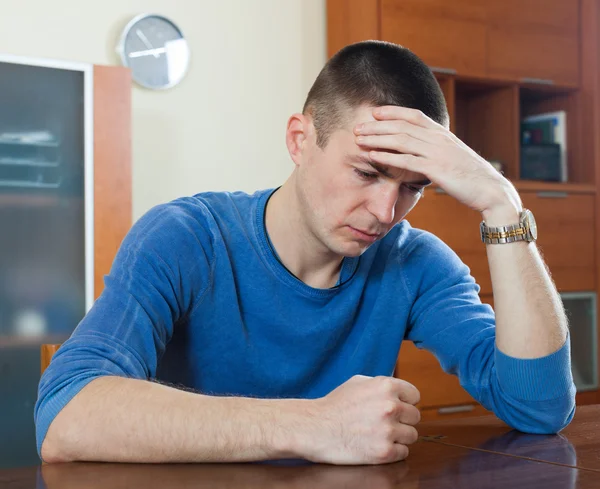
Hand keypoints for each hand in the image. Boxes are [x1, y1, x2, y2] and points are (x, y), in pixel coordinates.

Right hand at [304, 375, 420, 464]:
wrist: (316, 428)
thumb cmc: (335, 405)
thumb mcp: (358, 382)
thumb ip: (382, 385)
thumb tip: (401, 392)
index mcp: (386, 386)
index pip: (415, 395)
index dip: (405, 402)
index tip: (396, 408)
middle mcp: (390, 406)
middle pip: (415, 416)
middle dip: (402, 419)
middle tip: (384, 423)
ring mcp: (388, 430)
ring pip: (411, 435)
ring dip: (399, 436)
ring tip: (379, 434)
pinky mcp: (384, 452)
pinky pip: (403, 452)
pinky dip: (393, 451)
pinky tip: (376, 445)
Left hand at [354, 106, 521, 216]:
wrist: (492, 191)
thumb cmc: (472, 178)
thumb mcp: (454, 157)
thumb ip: (438, 150)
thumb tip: (424, 150)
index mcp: (442, 134)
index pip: (414, 115)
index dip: (393, 112)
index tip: (375, 112)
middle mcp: (439, 139)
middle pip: (402, 126)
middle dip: (377, 125)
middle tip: (358, 126)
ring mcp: (437, 153)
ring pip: (401, 140)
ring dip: (377, 138)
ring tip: (359, 139)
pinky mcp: (436, 169)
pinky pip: (407, 161)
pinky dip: (387, 157)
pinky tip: (372, 156)